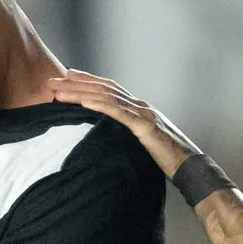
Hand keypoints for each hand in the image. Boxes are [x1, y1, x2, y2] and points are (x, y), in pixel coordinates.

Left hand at [48, 70, 198, 176]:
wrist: (191, 167)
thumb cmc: (168, 159)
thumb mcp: (143, 144)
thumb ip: (128, 136)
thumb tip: (108, 140)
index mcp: (139, 109)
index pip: (108, 90)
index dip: (87, 81)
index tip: (66, 76)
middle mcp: (140, 106)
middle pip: (103, 89)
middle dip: (76, 83)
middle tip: (51, 80)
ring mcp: (143, 114)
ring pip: (107, 97)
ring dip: (80, 92)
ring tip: (58, 90)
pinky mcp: (145, 127)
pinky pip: (119, 113)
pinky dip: (100, 105)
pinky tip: (83, 101)